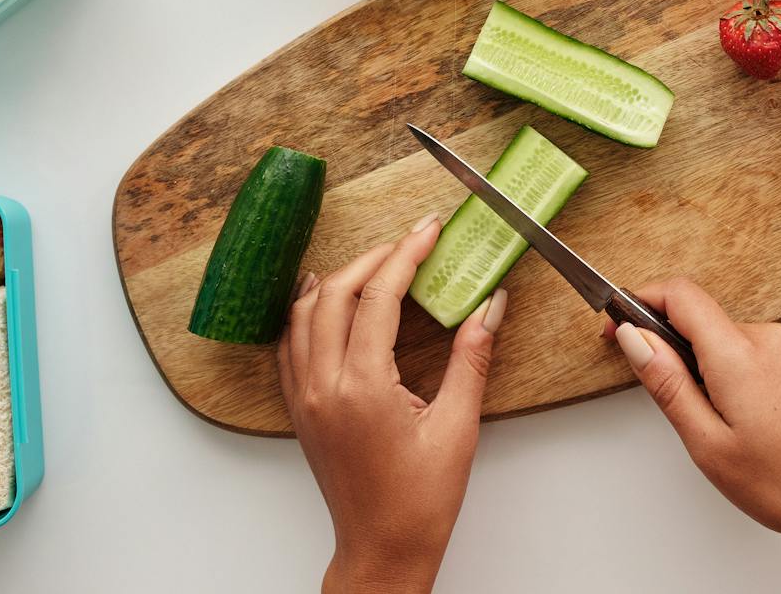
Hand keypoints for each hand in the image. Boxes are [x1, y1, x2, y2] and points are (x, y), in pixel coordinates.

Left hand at [276, 214, 504, 593]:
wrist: (383, 549)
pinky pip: (290, 344)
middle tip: (409, 243)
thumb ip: (472, 358)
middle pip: (336, 294)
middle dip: (374, 258)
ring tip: (373, 262)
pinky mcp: (300, 410)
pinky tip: (327, 301)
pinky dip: (308, 312)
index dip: (406, 255)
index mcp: (363, 387)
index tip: (428, 231)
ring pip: (304, 314)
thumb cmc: (420, 502)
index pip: (379, 296)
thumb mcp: (458, 426)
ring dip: (337, 279)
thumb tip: (490, 305)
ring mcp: (305, 398)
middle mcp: (324, 386)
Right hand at [611, 280, 780, 593]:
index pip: (678, 293)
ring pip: (726, 339)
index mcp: (738, 353)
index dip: (638, 301)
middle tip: (660, 392)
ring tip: (713, 426)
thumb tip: (636, 340)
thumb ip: (667, 383)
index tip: (616, 324)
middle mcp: (767, 338)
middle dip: (670, 346)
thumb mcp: (708, 442)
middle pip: (701, 317)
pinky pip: (752, 353)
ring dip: (704, 366)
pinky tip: (741, 421)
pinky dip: (732, 374)